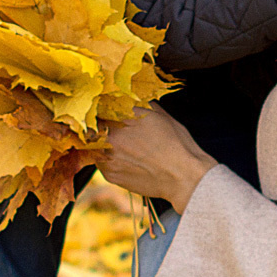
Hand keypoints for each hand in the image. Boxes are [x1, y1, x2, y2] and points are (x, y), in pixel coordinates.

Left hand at [100, 106, 218, 211]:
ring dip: (102, 142)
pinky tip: (125, 158)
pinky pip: (101, 162)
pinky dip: (109, 158)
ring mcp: (108, 156)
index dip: (102, 107)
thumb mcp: (160, 115)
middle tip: (113, 127)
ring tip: (123, 145)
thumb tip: (127, 99)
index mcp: (122, 116)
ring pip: (94, 144)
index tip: (105, 108)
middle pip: (93, 125)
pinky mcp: (109, 174)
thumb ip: (139, 104)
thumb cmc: (176, 144)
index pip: (99, 105)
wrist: (183, 177)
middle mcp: (111, 135)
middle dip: (100, 125)